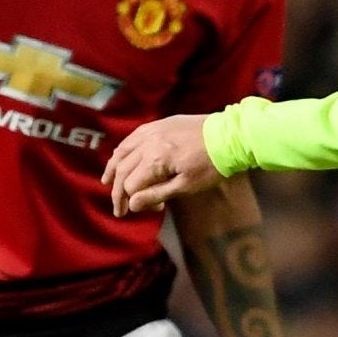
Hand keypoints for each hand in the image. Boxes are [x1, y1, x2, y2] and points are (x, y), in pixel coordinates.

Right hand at [104, 114, 221, 216]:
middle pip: (123, 170)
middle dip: (118, 191)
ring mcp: (151, 131)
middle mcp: (148, 143)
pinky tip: (120, 158)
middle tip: (119, 208)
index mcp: (155, 160)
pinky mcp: (158, 124)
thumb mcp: (187, 186)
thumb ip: (156, 194)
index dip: (130, 201)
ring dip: (113, 169)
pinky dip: (123, 150)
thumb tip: (132, 204)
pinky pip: (132, 138)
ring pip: (123, 152)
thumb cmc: (211, 165)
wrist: (230, 136)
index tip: (138, 212)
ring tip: (107, 183)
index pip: (130, 185)